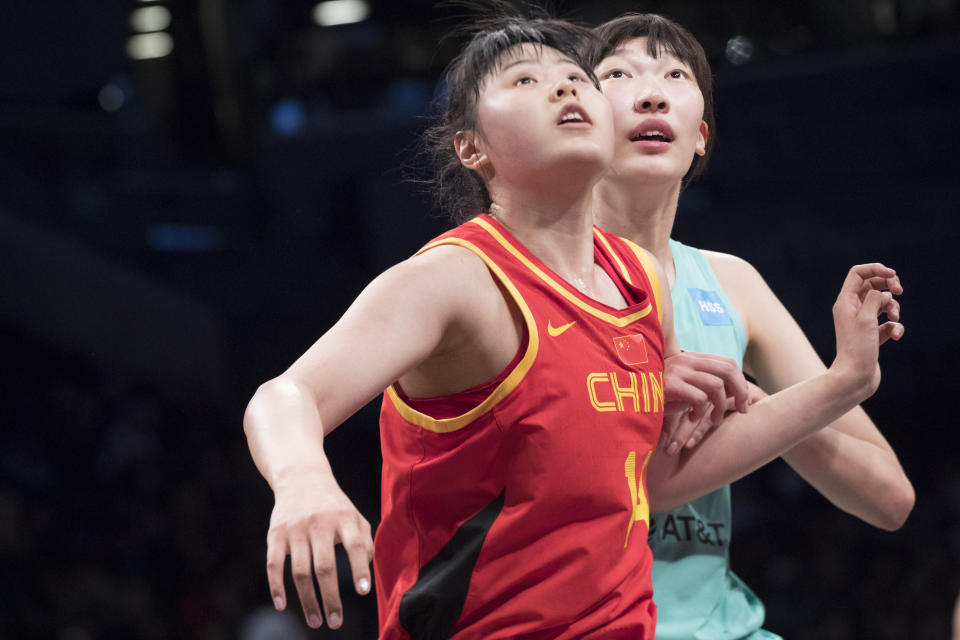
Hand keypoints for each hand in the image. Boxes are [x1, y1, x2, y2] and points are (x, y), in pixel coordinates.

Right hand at [266, 471, 373, 629]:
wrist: (301, 478)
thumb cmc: (334, 505)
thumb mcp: (354, 515)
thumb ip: (364, 541)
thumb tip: (365, 571)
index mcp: (343, 518)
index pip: (354, 544)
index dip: (359, 568)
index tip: (363, 591)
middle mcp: (319, 523)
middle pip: (324, 566)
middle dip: (330, 598)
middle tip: (335, 622)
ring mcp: (295, 529)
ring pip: (300, 571)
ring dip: (308, 600)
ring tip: (316, 621)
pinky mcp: (275, 534)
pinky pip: (273, 565)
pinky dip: (276, 587)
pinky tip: (283, 606)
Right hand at [662, 351, 749, 454]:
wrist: (629, 399)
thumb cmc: (660, 397)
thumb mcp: (686, 388)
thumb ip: (706, 385)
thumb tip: (736, 392)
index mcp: (691, 358)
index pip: (727, 363)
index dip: (741, 382)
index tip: (743, 402)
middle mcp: (686, 360)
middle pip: (728, 370)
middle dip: (741, 392)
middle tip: (742, 410)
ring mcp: (677, 370)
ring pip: (716, 386)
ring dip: (720, 407)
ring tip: (713, 419)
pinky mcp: (670, 385)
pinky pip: (699, 398)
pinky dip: (700, 412)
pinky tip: (691, 418)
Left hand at [830, 263, 903, 398]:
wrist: (854, 377)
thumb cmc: (857, 348)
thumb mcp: (866, 318)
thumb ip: (875, 299)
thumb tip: (884, 292)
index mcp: (845, 302)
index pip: (858, 274)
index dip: (876, 269)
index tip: (893, 274)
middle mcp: (851, 310)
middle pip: (872, 286)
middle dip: (889, 286)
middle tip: (899, 290)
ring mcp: (862, 323)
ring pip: (883, 304)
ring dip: (894, 308)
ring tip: (895, 319)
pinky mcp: (872, 336)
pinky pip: (888, 323)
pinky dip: (894, 327)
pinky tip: (894, 336)